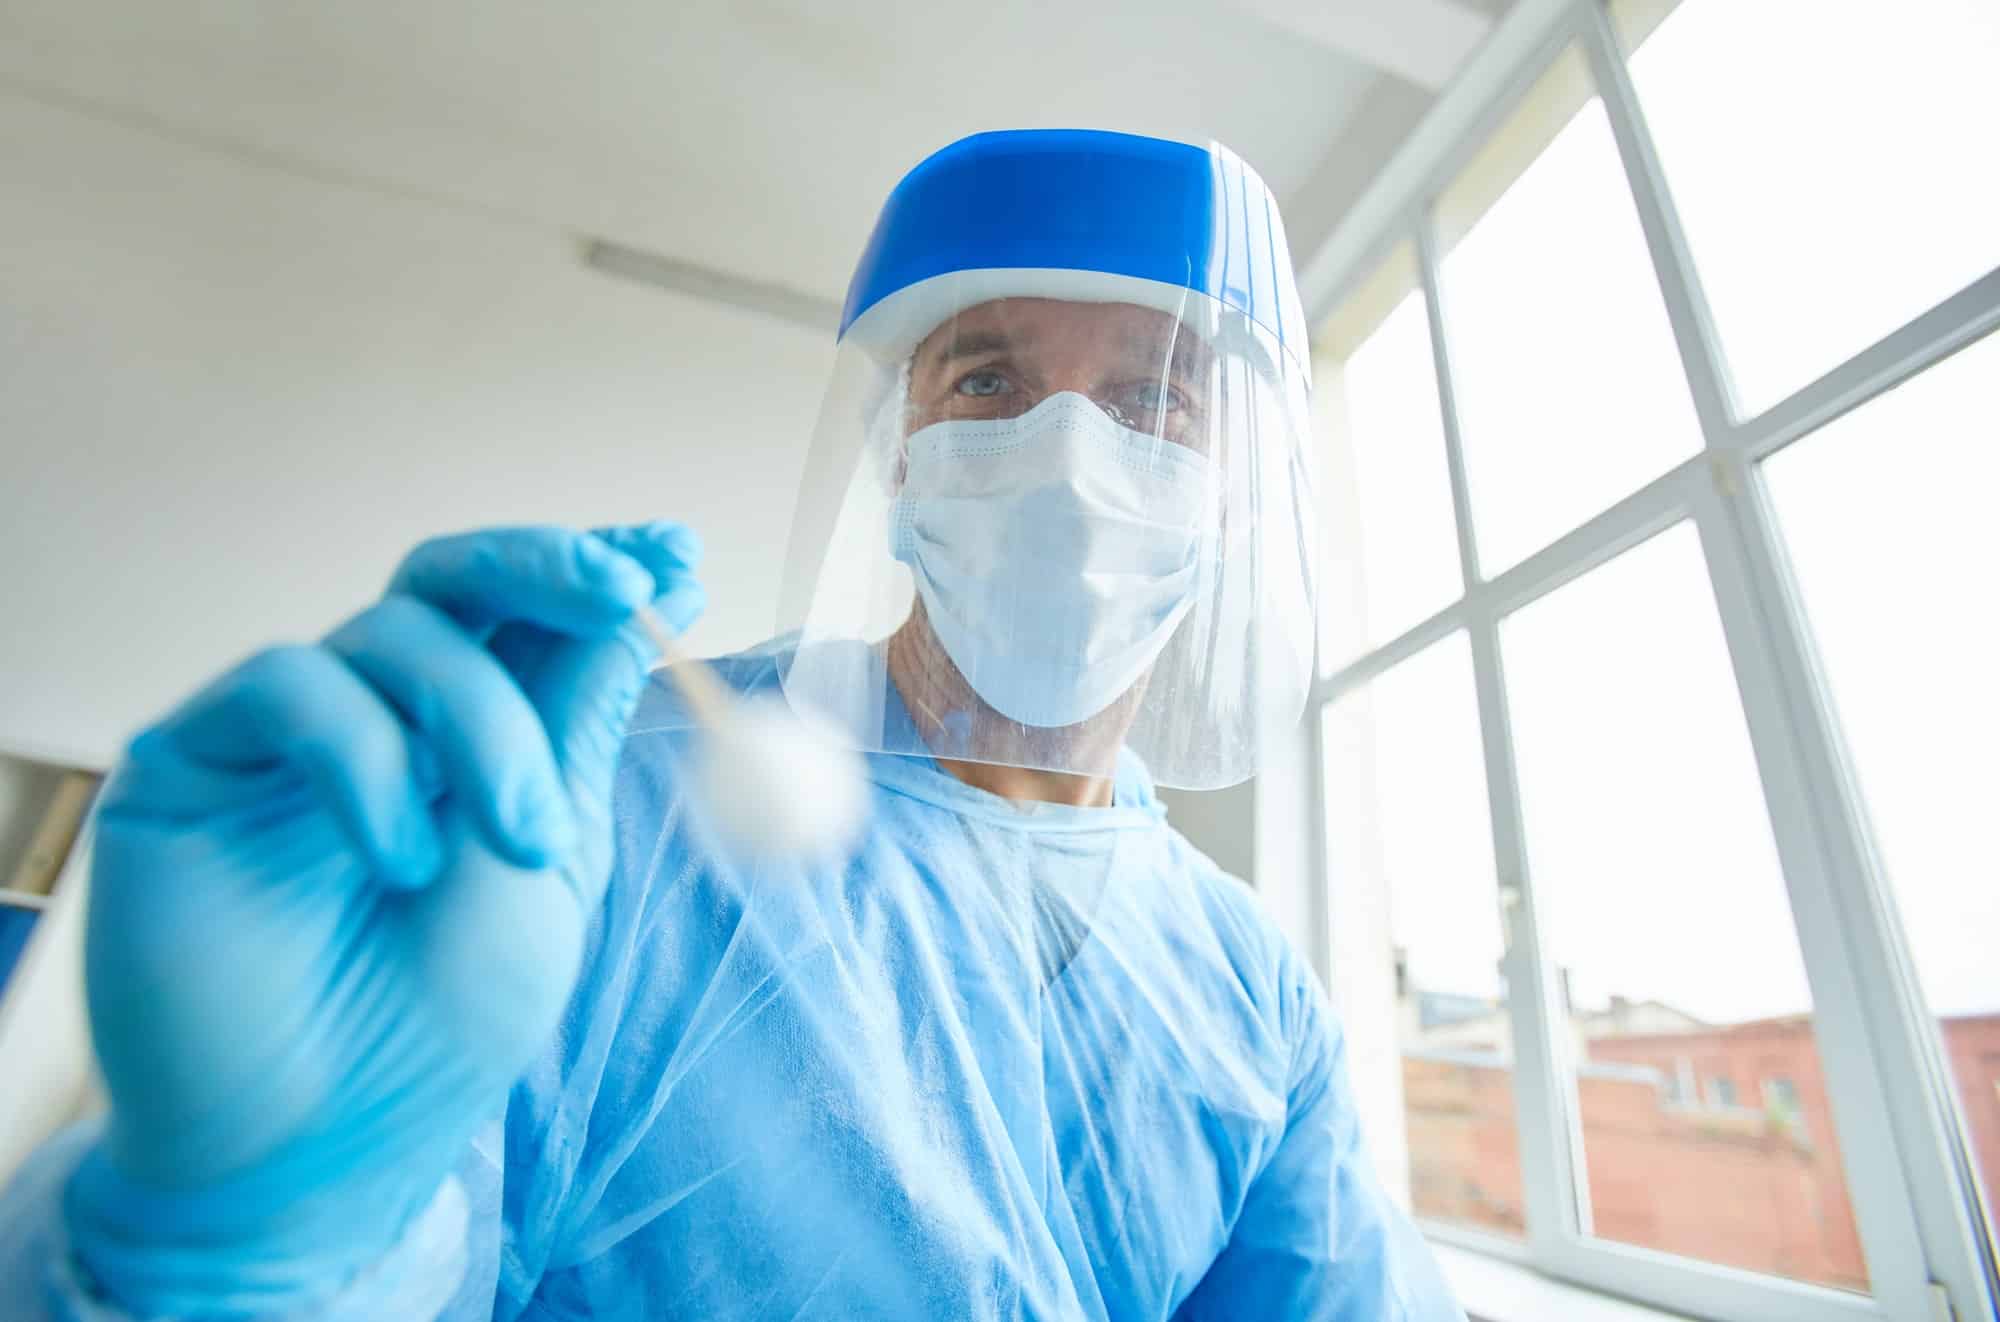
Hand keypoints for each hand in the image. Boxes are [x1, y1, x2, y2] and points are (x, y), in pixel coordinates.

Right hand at [66, 523, 702, 1312]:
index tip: (677, 552)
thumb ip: (576, 725)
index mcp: (472, 735)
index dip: (600, 570)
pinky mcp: (191, 760)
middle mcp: (378, 714)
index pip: (530, 615)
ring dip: (485, 727)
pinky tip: (398, 862)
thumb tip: (650, 594)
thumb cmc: (442, 1023)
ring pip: (394, 636)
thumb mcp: (551, 859)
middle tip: (621, 588)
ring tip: (522, 845)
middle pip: (453, 579)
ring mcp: (284, 733)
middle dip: (548, 567)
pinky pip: (289, 689)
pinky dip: (366, 762)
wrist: (320, 1151)